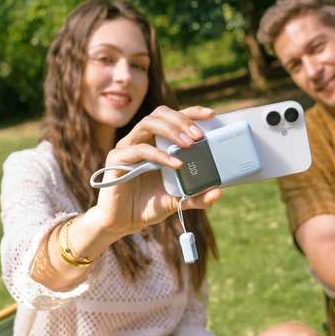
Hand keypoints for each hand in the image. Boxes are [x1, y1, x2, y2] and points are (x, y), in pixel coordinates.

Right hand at [89, 105, 219, 236]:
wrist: (121, 222)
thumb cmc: (147, 205)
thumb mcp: (177, 200)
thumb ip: (196, 196)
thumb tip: (218, 192)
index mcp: (155, 141)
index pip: (172, 117)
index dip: (191, 112)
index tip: (211, 115)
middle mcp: (140, 139)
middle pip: (160, 114)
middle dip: (182, 120)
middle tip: (199, 136)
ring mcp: (127, 147)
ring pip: (148, 124)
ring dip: (171, 131)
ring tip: (189, 145)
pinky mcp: (116, 159)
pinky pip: (138, 149)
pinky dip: (159, 154)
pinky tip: (175, 164)